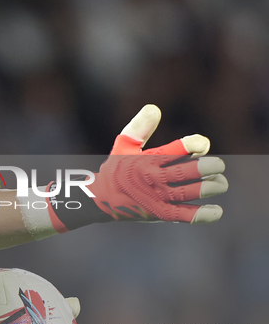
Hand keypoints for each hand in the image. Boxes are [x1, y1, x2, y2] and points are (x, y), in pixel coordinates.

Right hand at [91, 104, 227, 223]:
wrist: (101, 199)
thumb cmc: (117, 168)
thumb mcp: (124, 144)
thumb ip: (140, 126)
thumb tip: (155, 108)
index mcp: (146, 160)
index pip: (174, 150)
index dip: (192, 145)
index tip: (202, 145)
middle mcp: (152, 179)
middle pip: (184, 172)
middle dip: (207, 167)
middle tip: (219, 165)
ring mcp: (156, 198)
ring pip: (187, 193)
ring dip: (208, 188)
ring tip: (221, 183)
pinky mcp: (159, 214)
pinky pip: (184, 215)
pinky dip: (201, 215)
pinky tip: (216, 211)